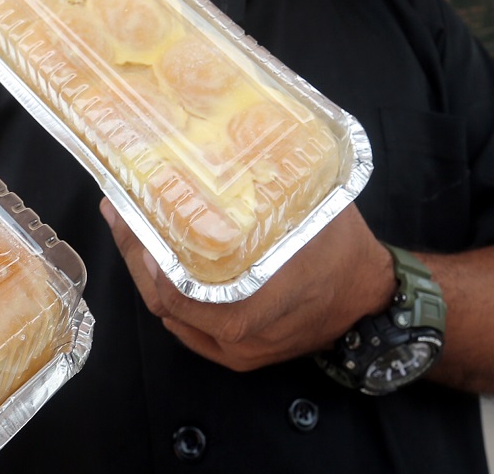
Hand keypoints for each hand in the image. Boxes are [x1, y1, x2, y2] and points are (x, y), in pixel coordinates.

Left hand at [101, 198, 394, 370]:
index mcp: (248, 307)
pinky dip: (172, 297)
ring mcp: (238, 352)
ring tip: (133, 230)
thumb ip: (266, 185)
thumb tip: (223, 140)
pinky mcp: (242, 354)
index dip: (141, 253)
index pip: (171, 288)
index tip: (125, 215)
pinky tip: (160, 264)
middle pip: (163, 302)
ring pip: (174, 317)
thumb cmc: (340, 249)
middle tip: (118, 213)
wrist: (375, 297)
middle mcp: (237, 338)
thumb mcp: (305, 207)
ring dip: (150, 274)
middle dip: (135, 255)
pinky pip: (192, 329)